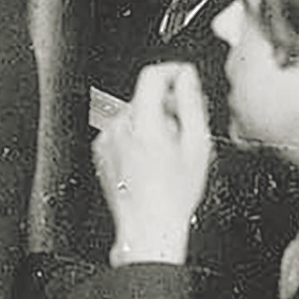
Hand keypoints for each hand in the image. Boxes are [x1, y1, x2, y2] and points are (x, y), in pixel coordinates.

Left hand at [92, 61, 213, 265]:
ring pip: (134, 114)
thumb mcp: (197, 145)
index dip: (172, 71)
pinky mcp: (101, 151)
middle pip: (144, 97)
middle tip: (185, 128)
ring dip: (152, 123)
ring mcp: (107, 140)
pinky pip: (122, 131)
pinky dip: (137, 137)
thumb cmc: (174, 195)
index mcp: (143, 123)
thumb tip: (186, 77)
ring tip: (167, 152)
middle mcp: (119, 128)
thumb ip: (191, 103)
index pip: (151, 76)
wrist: (148, 227)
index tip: (184, 77)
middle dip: (167, 106)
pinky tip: (150, 161)